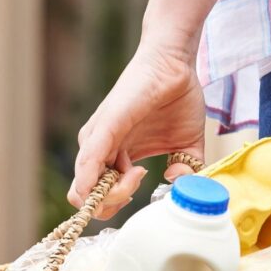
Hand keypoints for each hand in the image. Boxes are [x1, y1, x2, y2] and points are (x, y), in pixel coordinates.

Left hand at [69, 42, 206, 219]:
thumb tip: (178, 186)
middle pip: (86, 199)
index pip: (98, 197)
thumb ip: (185, 170)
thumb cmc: (178, 100)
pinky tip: (109, 184)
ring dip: (113, 194)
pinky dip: (91, 181)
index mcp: (114, 157)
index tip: (145, 188)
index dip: (117, 204)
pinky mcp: (104, 125)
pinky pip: (89, 161)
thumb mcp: (185, 146)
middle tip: (142, 182)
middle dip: (113, 205)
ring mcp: (97, 138)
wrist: (177, 65)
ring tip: (139, 174)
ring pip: (85, 188)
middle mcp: (99, 150)